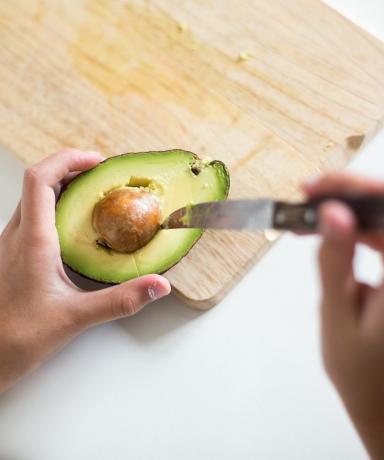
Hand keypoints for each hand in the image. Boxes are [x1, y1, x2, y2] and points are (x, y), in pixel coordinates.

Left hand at [0, 149, 170, 392]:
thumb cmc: (17, 338)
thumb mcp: (75, 318)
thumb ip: (121, 300)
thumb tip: (159, 286)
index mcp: (33, 241)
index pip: (41, 180)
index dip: (69, 160)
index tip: (98, 162)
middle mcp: (17, 235)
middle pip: (38, 181)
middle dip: (72, 169)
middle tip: (103, 175)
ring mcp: (11, 244)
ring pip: (34, 198)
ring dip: (63, 186)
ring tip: (94, 194)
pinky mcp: (13, 254)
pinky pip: (33, 216)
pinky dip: (56, 206)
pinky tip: (76, 226)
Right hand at [303, 174, 383, 458]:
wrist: (383, 390)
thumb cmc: (360, 365)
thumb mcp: (336, 316)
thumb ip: (335, 262)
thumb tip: (333, 212)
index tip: (349, 188)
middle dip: (360, 192)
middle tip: (312, 192)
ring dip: (353, 205)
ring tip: (308, 210)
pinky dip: (357, 223)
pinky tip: (326, 228)